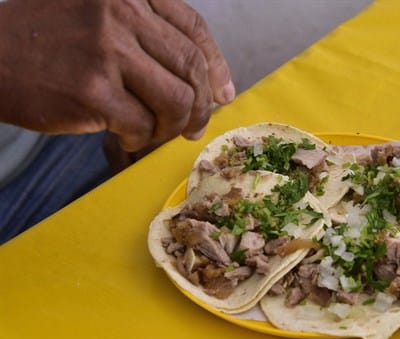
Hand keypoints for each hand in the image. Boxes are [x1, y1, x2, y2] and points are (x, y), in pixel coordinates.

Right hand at [0, 0, 233, 151]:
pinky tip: (124, 137)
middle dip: (200, 106)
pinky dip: (140, 139)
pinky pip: (142, 126)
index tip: (224, 94)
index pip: (194, 28)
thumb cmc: (49, 38)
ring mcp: (108, 50)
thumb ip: (153, 38)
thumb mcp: (102, 15)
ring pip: (175, 101)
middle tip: (194, 127)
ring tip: (154, 133)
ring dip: (172, 126)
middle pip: (190, 68)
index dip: (216, 66)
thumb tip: (216, 86)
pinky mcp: (92, 89)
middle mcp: (123, 12)